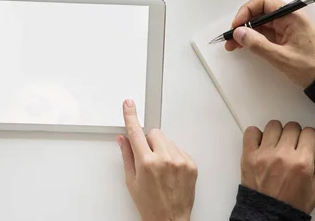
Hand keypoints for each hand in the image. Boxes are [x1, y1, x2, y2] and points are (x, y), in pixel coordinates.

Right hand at [117, 99, 197, 220]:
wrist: (170, 220)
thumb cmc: (150, 205)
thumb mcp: (132, 181)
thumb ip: (127, 156)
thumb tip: (123, 139)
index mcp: (147, 163)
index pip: (136, 132)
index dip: (131, 116)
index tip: (129, 105)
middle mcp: (165, 159)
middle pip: (154, 133)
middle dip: (148, 141)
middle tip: (147, 157)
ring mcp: (180, 161)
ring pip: (167, 140)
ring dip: (162, 148)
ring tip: (160, 168)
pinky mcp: (191, 164)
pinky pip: (179, 149)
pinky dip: (173, 156)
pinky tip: (170, 171)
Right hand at [225, 0, 314, 87]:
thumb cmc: (312, 67)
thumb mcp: (282, 57)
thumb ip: (258, 44)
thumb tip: (239, 33)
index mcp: (292, 16)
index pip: (264, 2)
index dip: (246, 11)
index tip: (236, 25)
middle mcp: (289, 18)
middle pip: (260, 12)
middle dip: (243, 23)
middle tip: (231, 38)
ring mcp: (287, 27)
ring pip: (261, 23)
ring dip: (246, 32)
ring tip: (233, 45)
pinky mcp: (285, 36)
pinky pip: (266, 32)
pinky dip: (254, 38)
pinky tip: (244, 46)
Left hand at [241, 121, 314, 213]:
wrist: (269, 215)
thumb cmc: (293, 203)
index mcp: (302, 163)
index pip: (310, 132)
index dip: (311, 139)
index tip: (307, 146)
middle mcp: (283, 155)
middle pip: (292, 126)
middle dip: (296, 135)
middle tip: (293, 148)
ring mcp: (264, 154)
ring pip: (273, 125)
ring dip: (277, 133)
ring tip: (278, 146)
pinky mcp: (248, 155)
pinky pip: (251, 131)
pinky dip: (257, 135)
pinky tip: (263, 145)